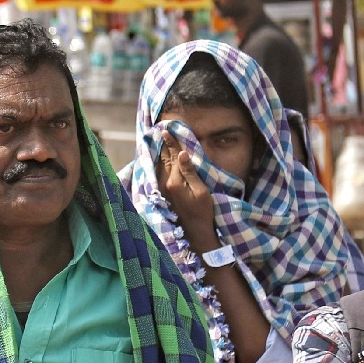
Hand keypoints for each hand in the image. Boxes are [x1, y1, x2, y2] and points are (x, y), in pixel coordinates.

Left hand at [155, 130, 217, 250]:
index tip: (167, 130)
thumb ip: (190, 172)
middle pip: (165, 159)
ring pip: (161, 166)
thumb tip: (183, 154)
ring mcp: (163, 190)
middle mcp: (165, 184)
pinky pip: (160, 174)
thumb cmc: (202, 212)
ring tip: (160, 141)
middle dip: (165, 145)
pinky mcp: (165, 194)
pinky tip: (160, 159)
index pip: (174, 157)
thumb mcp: (201, 191)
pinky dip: (161, 164)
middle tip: (162, 130)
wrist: (195, 233)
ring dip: (161, 153)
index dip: (172, 143)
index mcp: (174, 182)